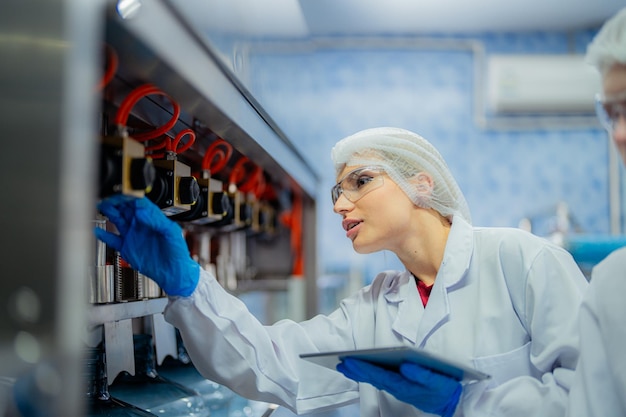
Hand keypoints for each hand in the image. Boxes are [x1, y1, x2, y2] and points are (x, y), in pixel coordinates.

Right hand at [95, 195, 199, 295]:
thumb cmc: (177, 251)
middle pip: (125, 208)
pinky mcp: (127, 248)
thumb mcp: (171, 231)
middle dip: (116, 201)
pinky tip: (97, 231)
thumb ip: (157, 219)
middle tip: (107, 198)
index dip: (129, 197)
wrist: (174, 272)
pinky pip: (112, 240)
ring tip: (101, 207)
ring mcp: (133, 235)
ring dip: (109, 212)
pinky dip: (104, 235)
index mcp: (152, 218)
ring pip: (117, 220)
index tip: (121, 195)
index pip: (138, 202)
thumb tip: (142, 211)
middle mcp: (141, 225)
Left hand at [337, 358, 461, 416]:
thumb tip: (406, 366)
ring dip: (361, 371)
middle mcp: (399, 387)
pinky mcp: (402, 385)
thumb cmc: (445, 389)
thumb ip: (423, 375)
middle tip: (341, 362)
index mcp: (406, 385)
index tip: (349, 362)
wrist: (453, 402)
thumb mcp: (438, 383)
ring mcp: (400, 387)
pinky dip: (370, 373)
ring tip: (346, 364)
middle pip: (375, 378)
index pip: (380, 376)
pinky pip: (382, 379)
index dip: (364, 369)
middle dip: (357, 370)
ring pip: (377, 379)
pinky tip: (362, 368)